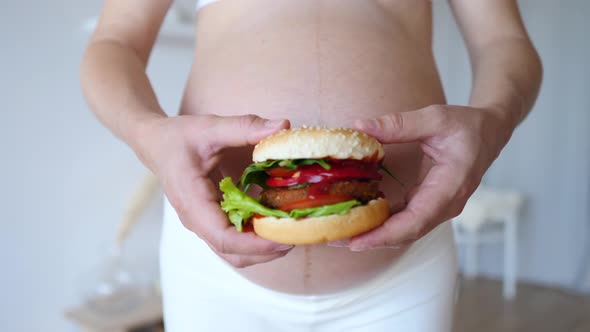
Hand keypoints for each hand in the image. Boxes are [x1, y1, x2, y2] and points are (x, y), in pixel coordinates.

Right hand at [135, 114, 292, 266]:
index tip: (285, 238)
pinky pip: (234, 240)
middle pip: (233, 253)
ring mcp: (203, 224)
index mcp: (192, 201)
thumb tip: (283, 126)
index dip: (256, 244)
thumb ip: (245, 127)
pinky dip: (257, 238)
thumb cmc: (178, 137)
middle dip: (266, 251)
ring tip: (291, 231)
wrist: (155, 144)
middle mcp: (196, 220)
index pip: (223, 237)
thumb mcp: (210, 127)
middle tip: (299, 235)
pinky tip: (276, 221)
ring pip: (234, 252)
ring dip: (263, 249)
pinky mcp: (211, 220)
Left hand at [348, 104, 512, 250]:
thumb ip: (398, 124)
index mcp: (451, 186)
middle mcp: (447, 204)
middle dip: (372, 239)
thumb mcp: (435, 118)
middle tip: (335, 238)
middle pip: (407, 233)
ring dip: (375, 234)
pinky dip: (383, 224)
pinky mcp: (431, 204)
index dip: (385, 234)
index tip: (357, 241)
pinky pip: (406, 220)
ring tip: (341, 233)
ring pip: (406, 231)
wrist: (489, 132)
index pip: (416, 221)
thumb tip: (360, 126)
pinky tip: (360, 219)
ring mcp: (440, 207)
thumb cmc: (467, 125)